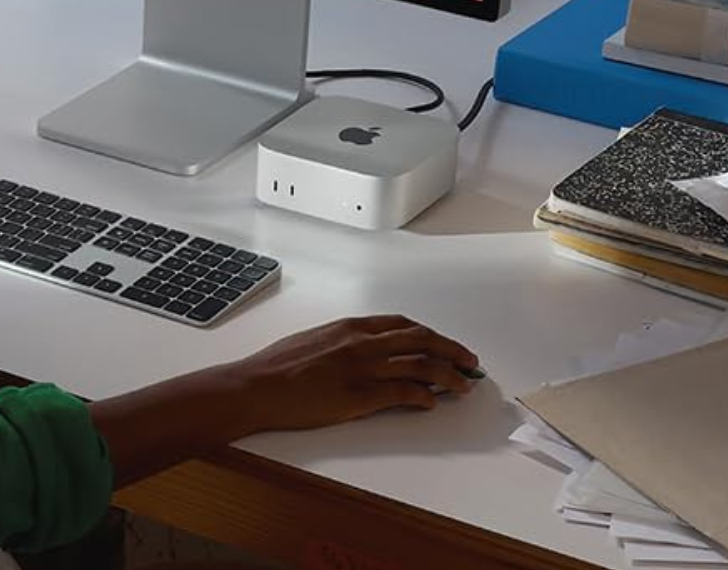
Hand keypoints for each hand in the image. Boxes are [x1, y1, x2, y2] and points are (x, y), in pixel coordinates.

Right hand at [225, 315, 480, 431]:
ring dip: (449, 375)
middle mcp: (362, 342)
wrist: (258, 386)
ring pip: (422, 365)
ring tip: (463, 385)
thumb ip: (343, 343)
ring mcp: (363, 368)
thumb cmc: (277, 366)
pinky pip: (405, 392)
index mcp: (350, 327)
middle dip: (452, 350)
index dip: (431, 335)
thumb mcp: (313, 340)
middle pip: (422, 340)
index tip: (445, 344)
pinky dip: (425, 396)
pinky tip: (432, 402)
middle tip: (469, 362)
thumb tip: (362, 352)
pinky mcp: (361, 395)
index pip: (403, 325)